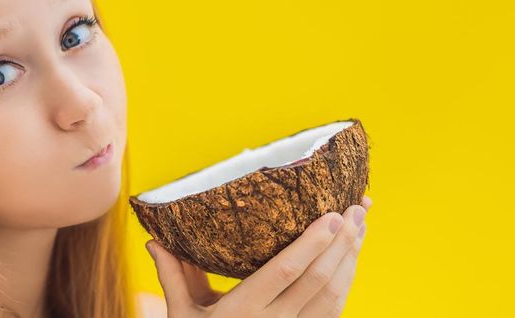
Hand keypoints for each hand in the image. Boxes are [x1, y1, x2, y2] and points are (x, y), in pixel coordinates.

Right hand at [146, 196, 371, 317]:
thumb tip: (153, 240)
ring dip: (351, 258)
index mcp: (243, 312)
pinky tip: (350, 256)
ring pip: (334, 296)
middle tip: (357, 207)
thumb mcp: (182, 315)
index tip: (332, 215)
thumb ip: (172, 277)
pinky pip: (334, 311)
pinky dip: (347, 281)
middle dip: (343, 242)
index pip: (286, 273)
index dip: (312, 244)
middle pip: (319, 281)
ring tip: (361, 224)